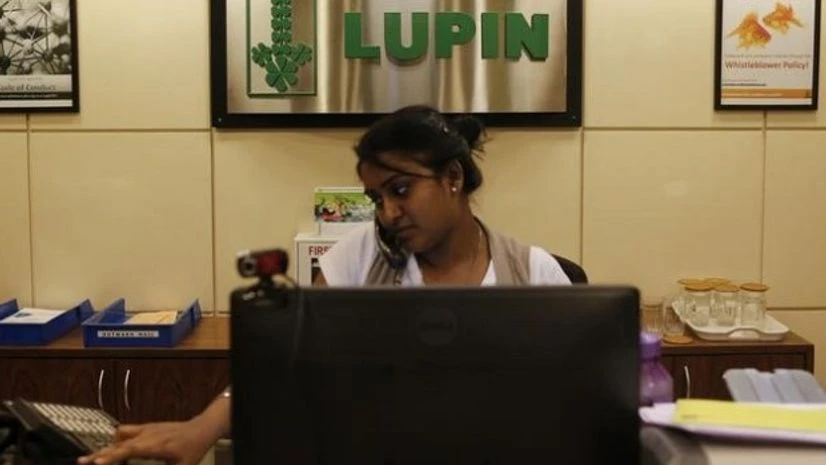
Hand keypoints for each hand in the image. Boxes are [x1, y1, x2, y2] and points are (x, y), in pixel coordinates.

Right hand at [77, 419, 216, 464]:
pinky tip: (114, 450)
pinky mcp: (146, 428)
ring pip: (120, 435)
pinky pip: (126, 432)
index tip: (97, 462)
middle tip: (82, 462)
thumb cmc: (192, 449)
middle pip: (119, 443)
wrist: (201, 428)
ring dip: (108, 446)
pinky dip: (117, 441)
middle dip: (100, 454)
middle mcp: (148, 435)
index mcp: (156, 445)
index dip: (112, 456)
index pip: (129, 450)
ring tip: (96, 459)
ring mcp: (146, 429)